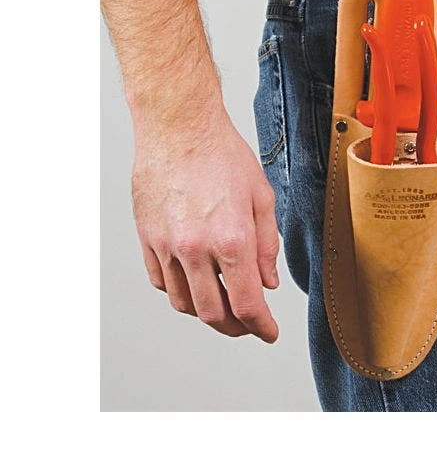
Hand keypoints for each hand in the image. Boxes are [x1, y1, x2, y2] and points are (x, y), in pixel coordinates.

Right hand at [131, 106, 279, 342]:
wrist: (179, 126)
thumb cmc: (222, 154)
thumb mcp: (261, 197)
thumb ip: (267, 246)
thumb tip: (268, 284)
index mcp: (231, 238)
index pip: (247, 304)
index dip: (261, 327)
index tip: (269, 332)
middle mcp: (195, 248)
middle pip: (213, 313)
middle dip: (235, 327)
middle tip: (248, 325)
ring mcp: (166, 245)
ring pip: (183, 302)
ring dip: (206, 312)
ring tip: (223, 305)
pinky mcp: (146, 237)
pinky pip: (160, 281)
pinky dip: (179, 291)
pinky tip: (195, 283)